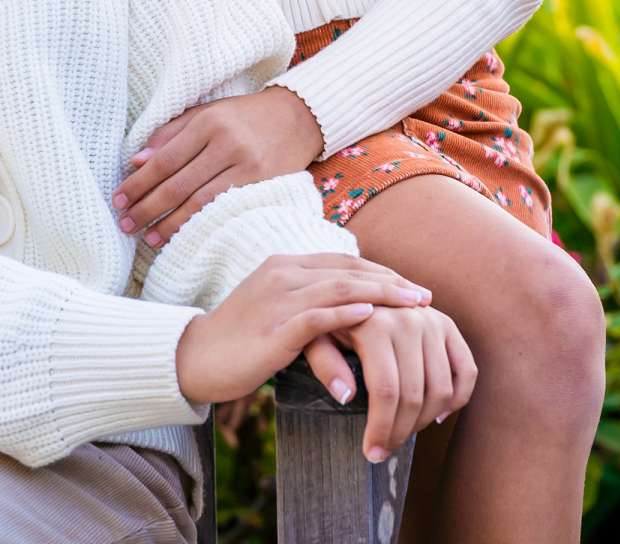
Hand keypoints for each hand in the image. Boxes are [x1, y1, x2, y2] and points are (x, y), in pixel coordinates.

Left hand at [115, 88, 324, 246]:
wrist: (298, 117)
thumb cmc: (244, 116)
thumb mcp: (206, 113)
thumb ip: (170, 134)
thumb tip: (136, 160)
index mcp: (208, 122)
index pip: (164, 159)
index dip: (138, 182)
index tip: (118, 199)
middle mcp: (226, 143)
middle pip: (177, 183)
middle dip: (147, 206)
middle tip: (125, 223)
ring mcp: (246, 166)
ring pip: (198, 201)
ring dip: (169, 223)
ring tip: (147, 237)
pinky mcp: (261, 184)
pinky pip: (222, 208)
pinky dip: (198, 223)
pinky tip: (181, 234)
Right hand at [173, 253, 432, 406]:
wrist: (193, 358)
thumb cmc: (237, 340)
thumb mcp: (276, 311)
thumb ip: (308, 305)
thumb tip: (350, 313)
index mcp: (284, 265)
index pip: (343, 262)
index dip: (381, 272)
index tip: (411, 286)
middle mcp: (282, 273)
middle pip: (349, 270)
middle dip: (392, 282)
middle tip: (425, 295)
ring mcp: (277, 298)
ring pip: (340, 288)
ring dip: (383, 295)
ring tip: (414, 305)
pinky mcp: (273, 327)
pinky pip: (317, 316)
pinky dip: (347, 313)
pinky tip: (373, 314)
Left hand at [331, 304, 477, 463]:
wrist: (354, 291)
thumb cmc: (330, 321)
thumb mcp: (314, 337)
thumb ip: (325, 365)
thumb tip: (347, 396)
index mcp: (375, 325)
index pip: (386, 391)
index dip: (381, 428)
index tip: (371, 452)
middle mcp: (409, 321)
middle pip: (414, 395)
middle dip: (400, 431)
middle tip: (385, 449)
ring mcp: (432, 322)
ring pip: (441, 389)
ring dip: (425, 421)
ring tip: (404, 431)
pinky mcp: (447, 325)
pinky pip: (466, 370)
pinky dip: (457, 399)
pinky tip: (437, 415)